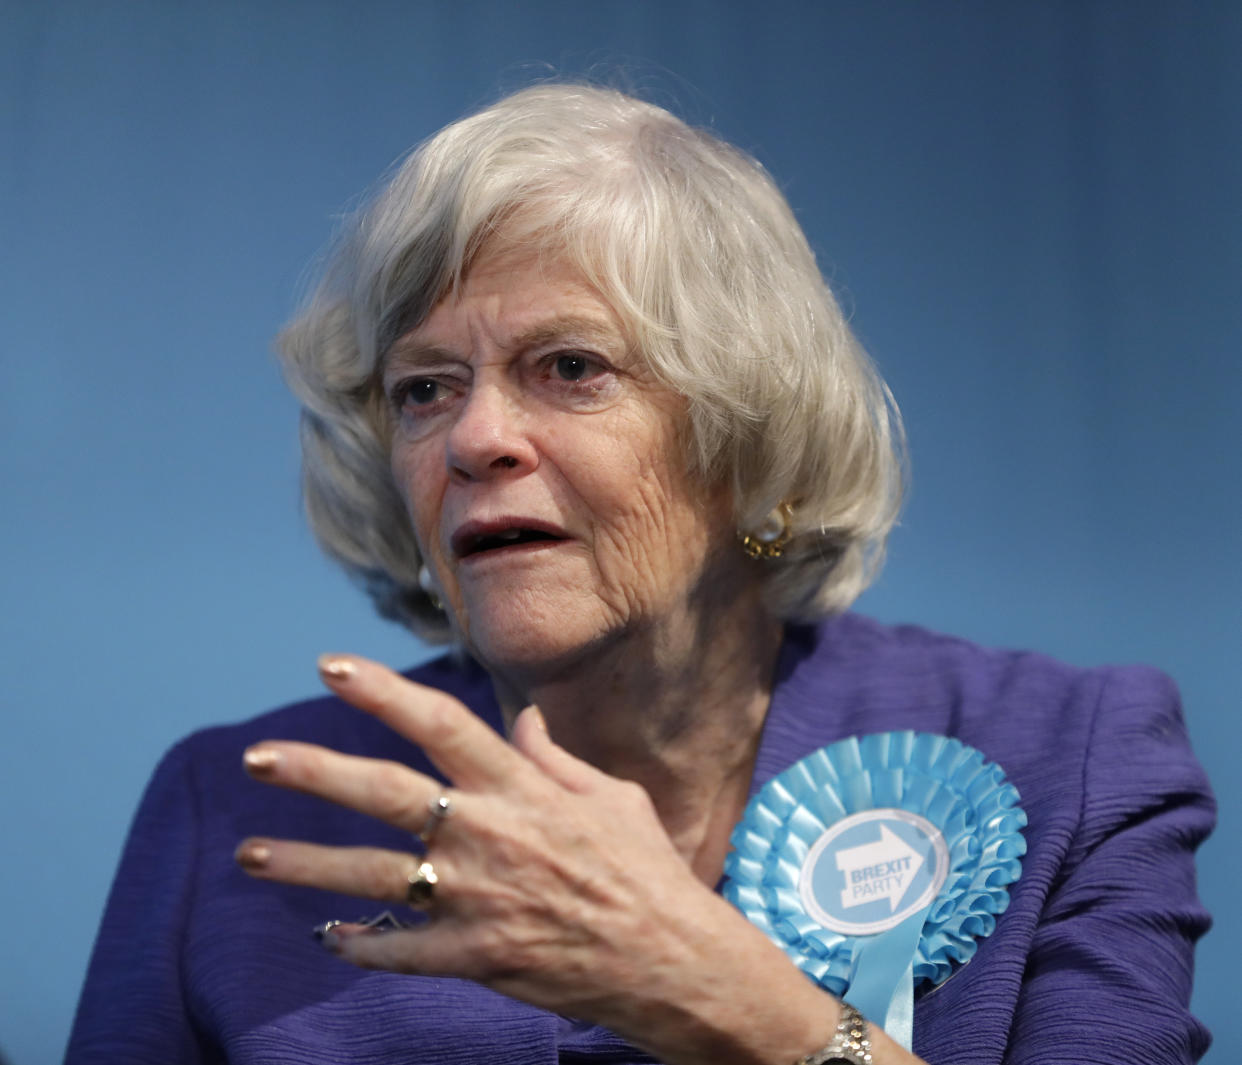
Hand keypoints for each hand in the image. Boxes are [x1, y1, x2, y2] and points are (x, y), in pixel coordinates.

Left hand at [237, 655, 736, 1030]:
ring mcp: (477, 899)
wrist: (672, 961)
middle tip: (256, 758)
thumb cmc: (645, 871)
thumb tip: (521, 719)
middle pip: (385, 793)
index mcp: (521, 789)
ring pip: (373, 876)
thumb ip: (554, 758)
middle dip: (315, 771)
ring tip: (248, 855)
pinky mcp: (476, 957)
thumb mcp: (612, 797)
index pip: (441, 724)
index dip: (382, 691)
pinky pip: (401, 952)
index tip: (330, 666)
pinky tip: (326, 936)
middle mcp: (489, 835)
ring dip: (305, 865)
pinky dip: (360, 944)